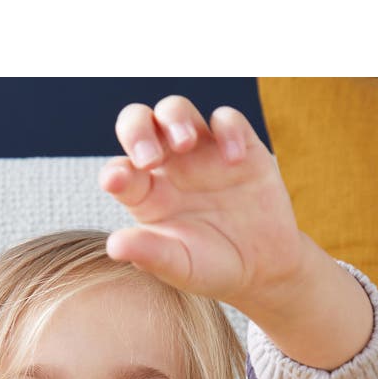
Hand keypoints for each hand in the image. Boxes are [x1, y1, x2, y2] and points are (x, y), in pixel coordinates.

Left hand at [100, 95, 372, 369]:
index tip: (117, 182)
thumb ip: (150, 254)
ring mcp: (202, 153)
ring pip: (176, 110)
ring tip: (185, 143)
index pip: (120, 172)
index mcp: (146, 195)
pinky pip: (227, 119)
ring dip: (175, 118)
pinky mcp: (239, 147)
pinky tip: (233, 160)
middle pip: (139, 123)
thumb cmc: (212, 268)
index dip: (114, 173)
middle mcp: (168, 167)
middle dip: (137, 130)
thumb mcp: (181, 266)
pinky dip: (228, 130)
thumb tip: (114, 246)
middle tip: (150, 159)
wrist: (263, 268)